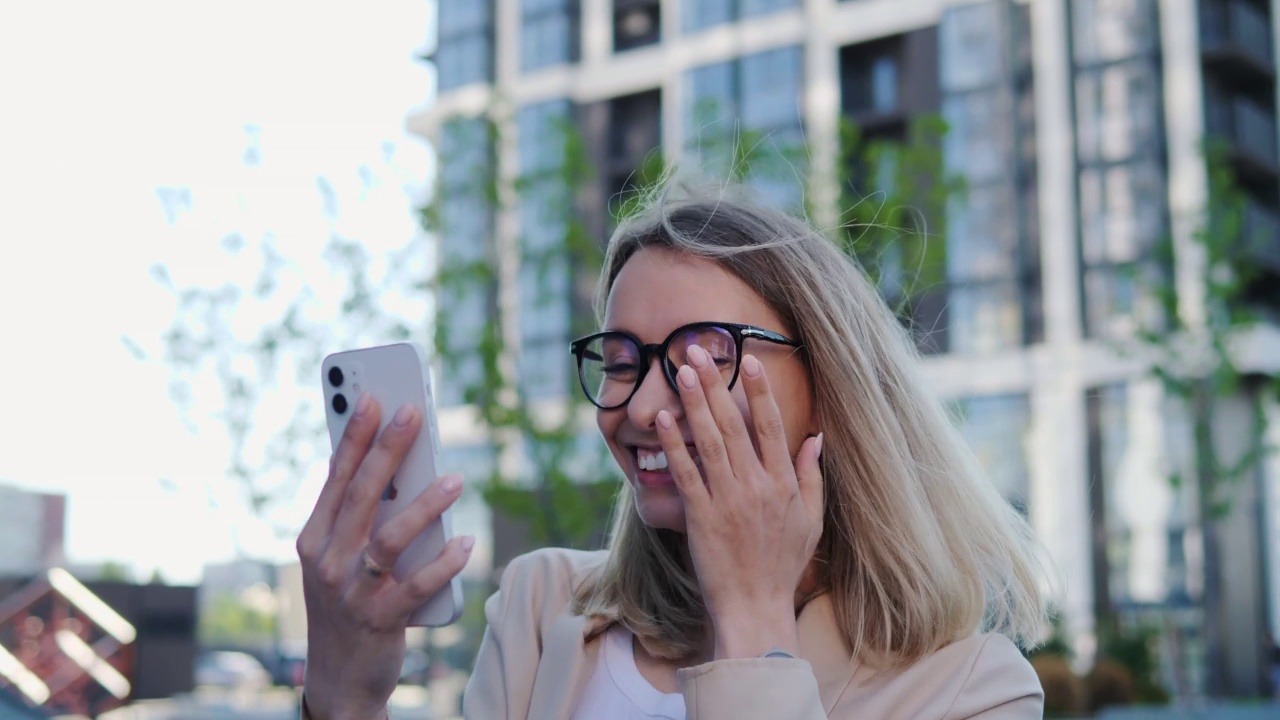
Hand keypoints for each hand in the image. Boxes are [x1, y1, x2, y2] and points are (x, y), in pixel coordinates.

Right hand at [295, 394, 473, 718]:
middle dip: (387, 450)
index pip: (335, 479)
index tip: (371, 398)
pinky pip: (416, 586)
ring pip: (389, 539)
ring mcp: (352, 592)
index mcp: (313, 539)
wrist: (341, 680)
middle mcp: (327, 562)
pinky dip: (443, 563)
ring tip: (456, 479)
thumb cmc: (346, 605)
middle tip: (413, 414)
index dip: (353, 437)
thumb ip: (353, 518)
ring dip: (425, 505)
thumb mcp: (336, 560)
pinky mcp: (380, 621)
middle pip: (361, 497)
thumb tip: (384, 466)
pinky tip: (465, 542)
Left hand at [656, 345, 823, 659]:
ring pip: (709, 441)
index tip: (751, 362)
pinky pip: (685, 473)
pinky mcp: (700, 516)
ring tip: (680, 371)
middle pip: (734, 424)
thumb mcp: (810, 521)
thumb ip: (811, 477)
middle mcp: (757, 486)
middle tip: (697, 351)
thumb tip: (815, 438)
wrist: (755, 608)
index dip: (760, 392)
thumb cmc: (782, 566)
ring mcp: (727, 500)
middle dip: (715, 384)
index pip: (772, 427)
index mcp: (784, 484)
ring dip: (693, 403)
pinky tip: (662, 419)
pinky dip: (673, 444)